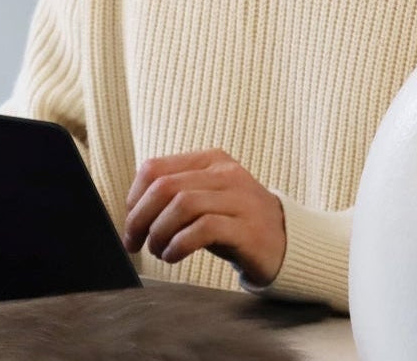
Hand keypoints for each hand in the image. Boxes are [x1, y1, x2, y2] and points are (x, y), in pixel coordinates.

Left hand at [123, 148, 285, 283]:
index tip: (130, 223)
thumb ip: (173, 197)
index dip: (133, 198)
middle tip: (134, 243)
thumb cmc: (233, 224)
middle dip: (140, 218)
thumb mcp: (203, 200)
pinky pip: (203, 229)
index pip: (154, 168)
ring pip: (182, 205)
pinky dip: (179, 244)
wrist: (285, 245)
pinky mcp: (249, 228)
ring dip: (159, 232)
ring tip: (158, 250)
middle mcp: (226, 173)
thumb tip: (130, 213)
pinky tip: (174, 256)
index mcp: (210, 160)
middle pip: (164, 187)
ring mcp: (240, 199)